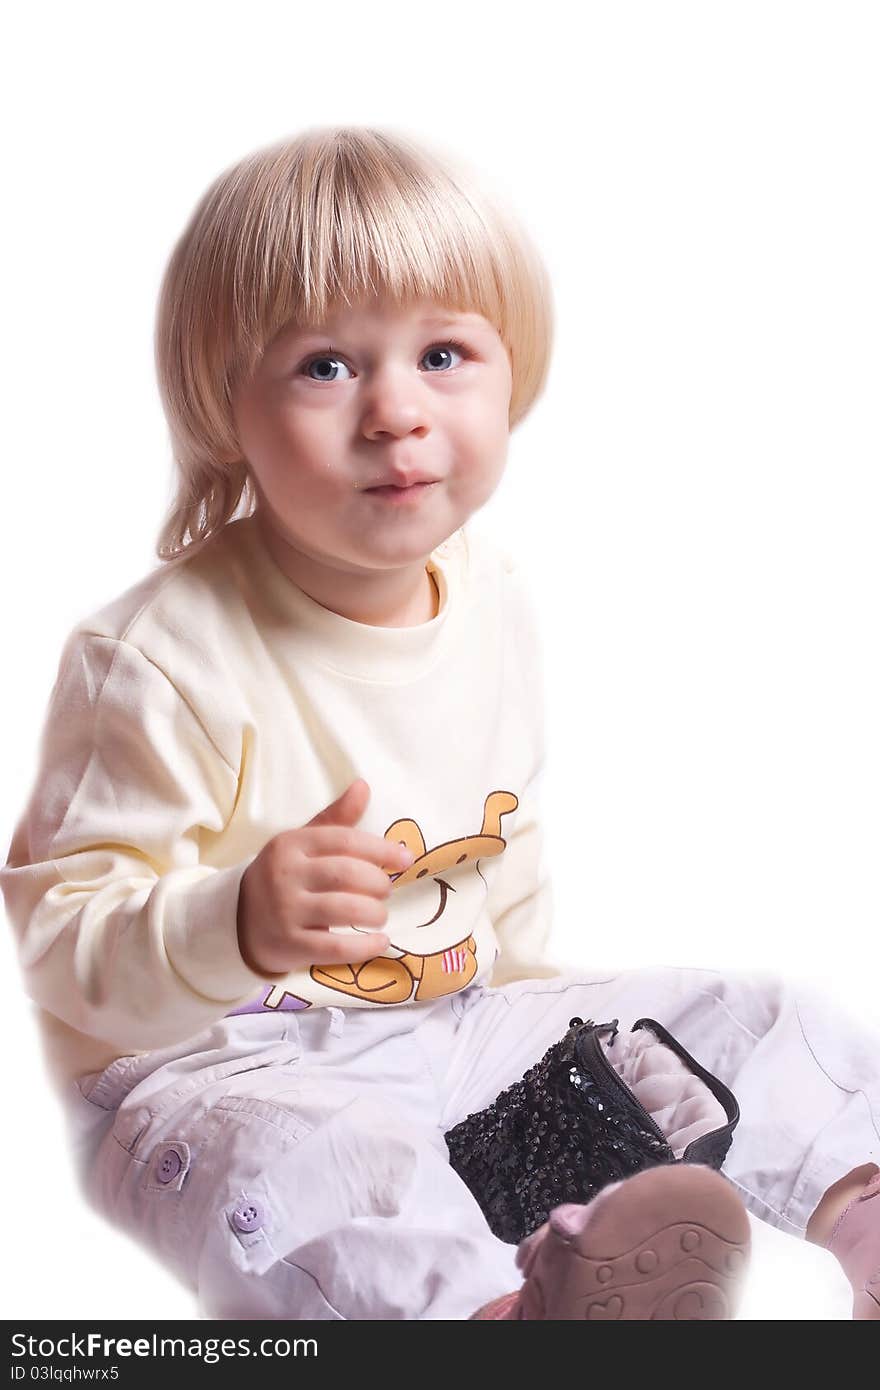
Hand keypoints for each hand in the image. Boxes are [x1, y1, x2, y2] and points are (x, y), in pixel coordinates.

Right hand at [236, 779, 413, 976]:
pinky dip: (365, 946)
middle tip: (386, 890)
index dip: (382, 849)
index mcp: (291, 844)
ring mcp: (286, 911)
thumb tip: (363, 785)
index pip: (346, 840)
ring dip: (375, 913)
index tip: (406, 859)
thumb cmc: (285, 876)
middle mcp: (286, 875)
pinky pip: (336, 947)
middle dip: (378, 883)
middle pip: (347, 874)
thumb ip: (336, 818)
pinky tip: (381, 941)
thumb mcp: (303, 843)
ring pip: (345, 909)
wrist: (240, 920)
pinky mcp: (290, 944)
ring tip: (380, 914)